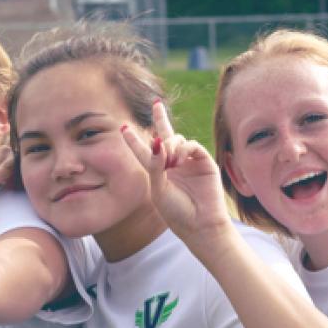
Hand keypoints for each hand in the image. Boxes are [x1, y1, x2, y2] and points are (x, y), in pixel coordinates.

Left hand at [121, 101, 230, 240]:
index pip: (144, 151)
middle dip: (160, 119)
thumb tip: (157, 139)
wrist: (200, 224)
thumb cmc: (176, 212)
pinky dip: (182, 148)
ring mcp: (189, 162)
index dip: (134, 140)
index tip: (123, 128)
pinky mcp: (204, 161)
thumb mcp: (158, 188)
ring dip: (170, 146)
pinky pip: (191, 144)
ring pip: (176, 139)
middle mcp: (173, 164)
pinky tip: (179, 160)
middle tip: (156, 103)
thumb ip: (155, 164)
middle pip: (165, 136)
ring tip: (170, 163)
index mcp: (158, 173)